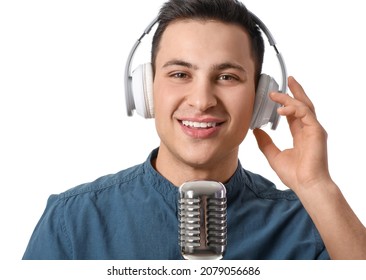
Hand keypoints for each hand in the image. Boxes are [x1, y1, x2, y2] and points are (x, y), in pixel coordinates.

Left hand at [253, 76, 330, 192]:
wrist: (306, 185)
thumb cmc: (294, 174)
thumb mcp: (273, 155)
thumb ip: (265, 142)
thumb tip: (256, 131)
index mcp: (300, 134)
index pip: (294, 113)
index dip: (286, 102)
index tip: (276, 94)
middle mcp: (309, 129)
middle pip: (303, 104)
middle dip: (295, 91)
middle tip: (287, 79)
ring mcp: (314, 130)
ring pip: (304, 106)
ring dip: (290, 97)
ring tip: (275, 93)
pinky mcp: (317, 131)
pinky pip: (305, 113)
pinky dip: (293, 108)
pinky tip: (281, 109)